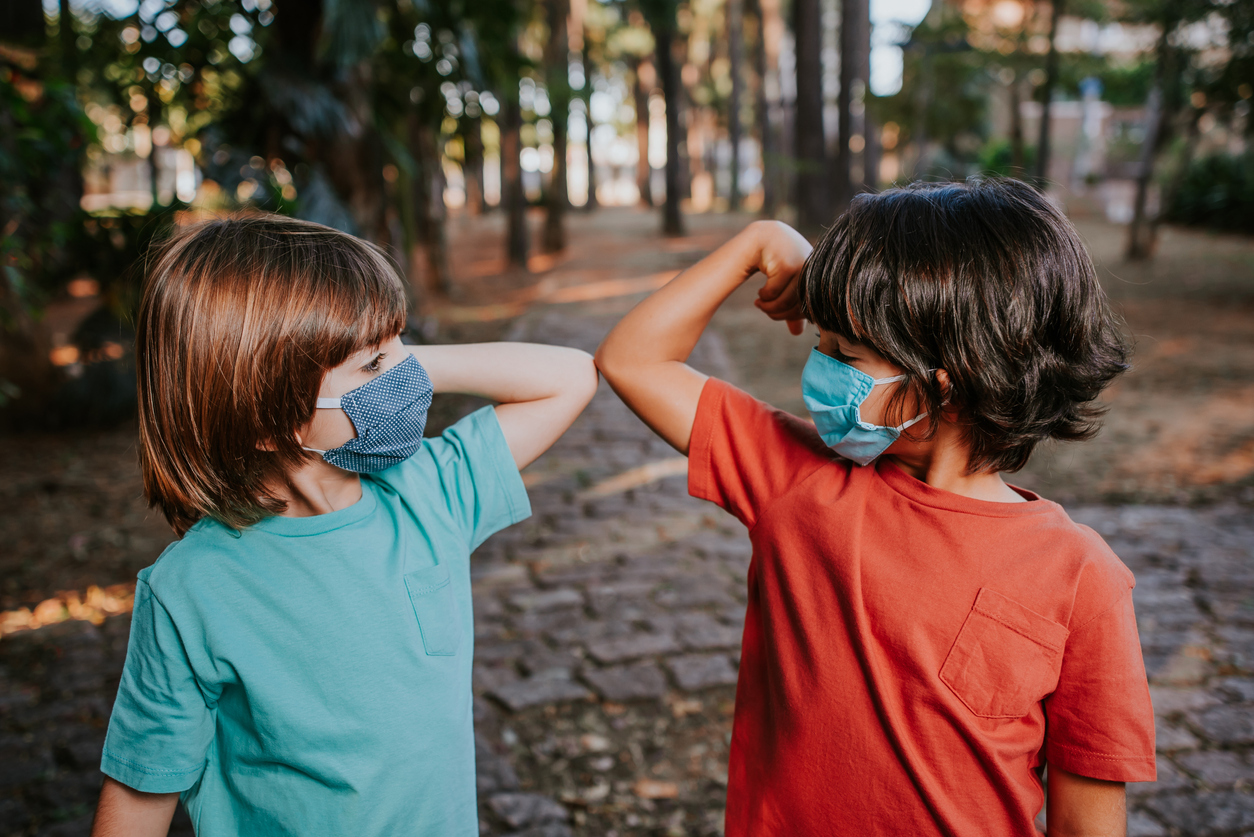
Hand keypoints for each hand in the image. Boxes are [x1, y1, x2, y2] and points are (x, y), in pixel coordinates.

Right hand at [749, 221, 812, 335]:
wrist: (762, 237)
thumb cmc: (777, 261)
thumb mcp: (786, 283)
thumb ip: (792, 306)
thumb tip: (797, 333)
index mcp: (817, 276)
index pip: (810, 307)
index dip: (794, 315)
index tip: (778, 314)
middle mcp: (812, 270)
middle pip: (798, 306)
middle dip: (778, 314)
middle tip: (765, 311)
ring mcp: (800, 266)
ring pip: (785, 300)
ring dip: (768, 307)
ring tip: (760, 303)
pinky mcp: (786, 263)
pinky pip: (775, 291)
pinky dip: (764, 296)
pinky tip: (760, 292)